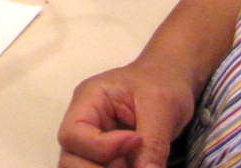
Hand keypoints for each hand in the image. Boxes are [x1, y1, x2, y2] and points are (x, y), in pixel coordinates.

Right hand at [57, 59, 196, 167]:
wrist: (171, 81)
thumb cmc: (162, 82)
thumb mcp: (162, 107)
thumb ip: (153, 143)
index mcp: (88, 101)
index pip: (73, 134)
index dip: (101, 148)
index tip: (135, 141)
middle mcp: (85, 124)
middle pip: (70, 159)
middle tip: (136, 164)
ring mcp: (94, 144)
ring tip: (139, 163)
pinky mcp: (109, 158)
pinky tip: (139, 165)